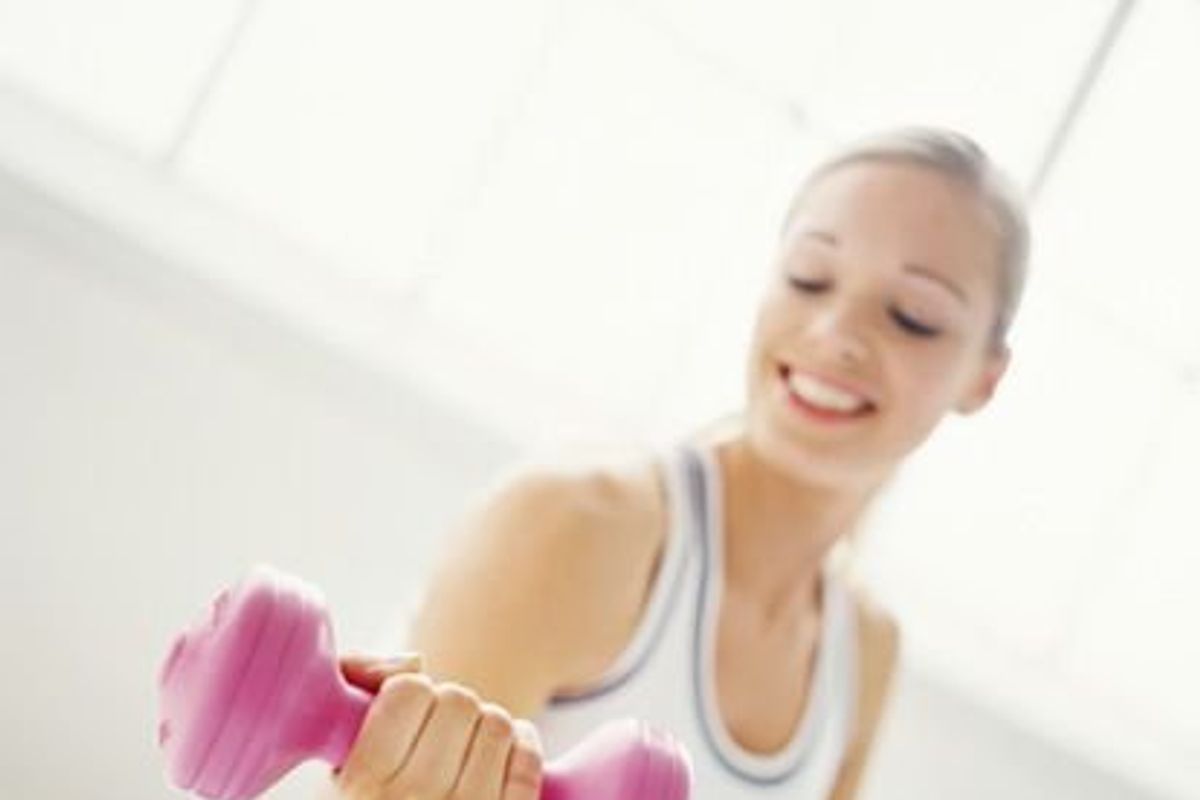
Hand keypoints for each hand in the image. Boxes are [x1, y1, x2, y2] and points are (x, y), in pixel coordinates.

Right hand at [329, 653, 543, 799]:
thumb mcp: (334, 772)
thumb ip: (353, 690)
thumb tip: (412, 662)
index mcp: (363, 786)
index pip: (408, 690)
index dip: (409, 694)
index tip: (404, 716)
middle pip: (458, 701)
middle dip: (449, 709)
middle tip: (438, 734)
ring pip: (497, 723)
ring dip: (484, 727)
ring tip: (466, 748)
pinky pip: (528, 760)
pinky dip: (521, 745)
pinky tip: (503, 753)